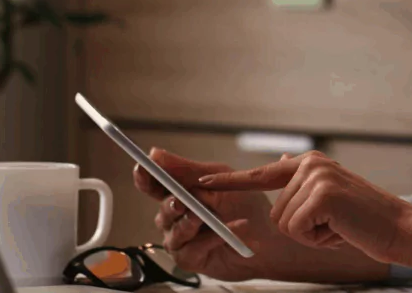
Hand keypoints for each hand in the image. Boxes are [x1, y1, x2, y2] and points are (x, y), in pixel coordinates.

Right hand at [132, 148, 280, 280]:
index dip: (144, 177)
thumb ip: (187, 170)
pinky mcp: (190, 258)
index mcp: (181, 193)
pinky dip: (209, 239)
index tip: (142, 169)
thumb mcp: (219, 180)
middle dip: (172, 204)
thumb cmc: (246, 206)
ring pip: (172, 231)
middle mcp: (176, 217)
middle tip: (182, 202)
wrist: (269, 239)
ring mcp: (181, 239)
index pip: (154, 185)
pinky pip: (189, 249)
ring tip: (206, 218)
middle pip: (162, 209)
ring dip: (188, 223)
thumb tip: (155, 154)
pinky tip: (225, 233)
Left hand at [198, 150, 411, 264]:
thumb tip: (278, 161)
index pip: (260, 173)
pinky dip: (317, 240)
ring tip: (338, 226)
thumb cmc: (364, 219)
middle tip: (333, 225)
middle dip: (301, 229)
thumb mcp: (330, 194)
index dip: (229, 183)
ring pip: (283, 223)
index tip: (202, 185)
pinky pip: (296, 229)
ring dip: (310, 235)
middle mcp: (309, 164)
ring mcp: (316, 178)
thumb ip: (302, 181)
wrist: (399, 229)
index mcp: (308, 163)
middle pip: (274, 211)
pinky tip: (339, 231)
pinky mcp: (322, 196)